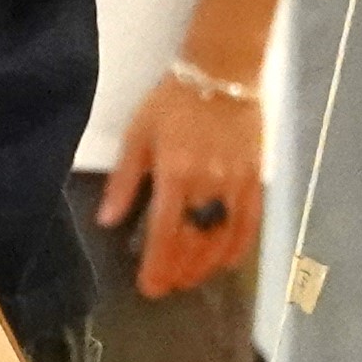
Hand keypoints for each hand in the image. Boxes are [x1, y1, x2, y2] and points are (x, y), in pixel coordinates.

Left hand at [96, 71, 267, 299]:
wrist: (222, 73)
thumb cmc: (172, 102)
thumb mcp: (137, 134)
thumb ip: (124, 180)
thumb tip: (106, 220)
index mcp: (175, 175)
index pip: (165, 233)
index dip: (157, 265)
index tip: (149, 288)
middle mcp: (207, 186)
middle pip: (194, 241)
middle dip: (179, 269)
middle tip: (168, 286)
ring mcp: (235, 184)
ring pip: (222, 238)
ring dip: (205, 265)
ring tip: (191, 279)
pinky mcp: (255, 179)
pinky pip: (250, 222)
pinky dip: (239, 247)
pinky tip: (227, 263)